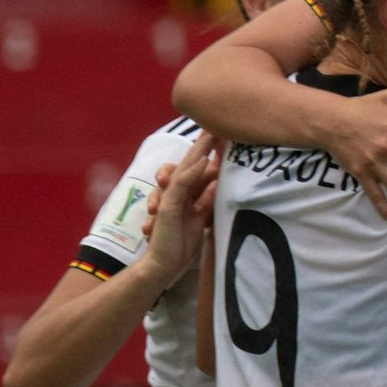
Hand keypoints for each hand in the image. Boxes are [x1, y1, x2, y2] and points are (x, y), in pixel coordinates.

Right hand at [141, 133, 220, 283]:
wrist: (163, 264)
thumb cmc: (180, 242)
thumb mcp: (200, 218)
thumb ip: (206, 201)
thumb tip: (216, 185)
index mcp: (186, 193)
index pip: (198, 166)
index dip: (209, 149)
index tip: (223, 132)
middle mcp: (176, 191)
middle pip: (190, 160)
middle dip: (203, 142)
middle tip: (216, 122)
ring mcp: (171, 197)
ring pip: (184, 168)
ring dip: (198, 150)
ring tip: (212, 134)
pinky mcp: (168, 207)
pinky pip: (180, 186)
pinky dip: (191, 173)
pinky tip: (202, 161)